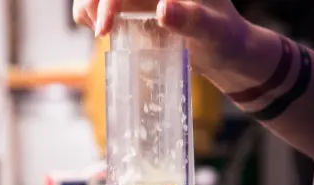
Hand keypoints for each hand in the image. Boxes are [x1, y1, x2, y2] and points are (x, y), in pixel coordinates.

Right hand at [73, 0, 250, 72]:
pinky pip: (106, 4)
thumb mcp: (213, 31)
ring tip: (95, 29)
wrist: (224, 50)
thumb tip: (162, 9)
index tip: (105, 27)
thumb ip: (191, 19)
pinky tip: (99, 28)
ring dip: (89, 5)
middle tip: (98, 30)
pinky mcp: (137, 5)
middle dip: (94, 1)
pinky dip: (93, 13)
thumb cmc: (224, 39)